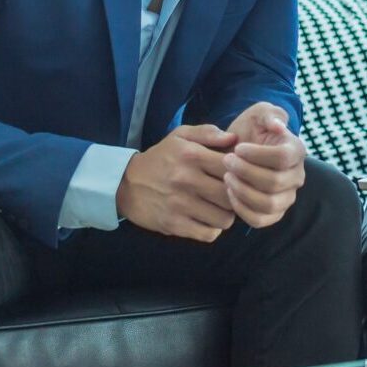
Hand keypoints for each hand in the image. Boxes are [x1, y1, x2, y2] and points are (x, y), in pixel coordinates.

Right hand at [116, 123, 238, 240]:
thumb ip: (208, 133)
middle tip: (231, 195)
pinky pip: (208, 234)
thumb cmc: (160, 158)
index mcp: (191, 155)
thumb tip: (234, 138)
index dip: (241, 173)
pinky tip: (207, 220)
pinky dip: (212, 230)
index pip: (232, 167)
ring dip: (226, 215)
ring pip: (224, 218)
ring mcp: (180, 204)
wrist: (125, 184)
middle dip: (237, 197)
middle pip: (231, 195)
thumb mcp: (180, 136)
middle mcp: (186, 179)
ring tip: (219, 208)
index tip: (237, 175)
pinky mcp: (174, 224)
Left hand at [223, 102, 307, 227]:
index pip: (283, 158)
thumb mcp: (259, 113)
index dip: (257, 155)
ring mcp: (287, 197)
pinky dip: (241, 209)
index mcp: (297, 150)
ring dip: (243, 191)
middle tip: (226, 161)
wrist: (240, 150)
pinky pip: (260, 220)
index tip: (238, 148)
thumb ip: (270, 114)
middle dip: (245, 172)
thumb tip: (279, 126)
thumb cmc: (251, 129)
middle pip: (275, 182)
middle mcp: (297, 176)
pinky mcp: (273, 213)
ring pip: (268, 203)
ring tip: (227, 177)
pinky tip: (229, 193)